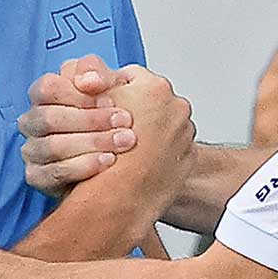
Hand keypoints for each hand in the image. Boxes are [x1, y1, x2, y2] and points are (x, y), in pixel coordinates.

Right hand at [17, 54, 136, 196]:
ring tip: (123, 142)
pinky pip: (53, 173)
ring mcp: (32, 150)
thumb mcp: (107, 85)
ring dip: (92, 142)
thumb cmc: (108, 115)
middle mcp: (33, 122)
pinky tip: (108, 161)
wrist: (120, 158)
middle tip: (125, 121)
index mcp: (43, 95)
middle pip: (49, 118)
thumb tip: (89, 81)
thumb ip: (95, 71)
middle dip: (91, 120)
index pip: (47, 88)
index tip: (112, 99)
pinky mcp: (37, 176)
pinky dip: (83, 166)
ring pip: (52, 146)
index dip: (79, 94)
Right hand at [102, 65, 197, 217]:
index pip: (129, 76)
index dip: (110, 93)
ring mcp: (185, 132)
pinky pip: (171, 148)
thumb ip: (95, 85)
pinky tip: (139, 162)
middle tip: (115, 128)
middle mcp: (176, 106)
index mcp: (153, 88)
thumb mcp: (89, 108)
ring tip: (126, 150)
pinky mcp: (188, 157)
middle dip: (133, 111)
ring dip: (147, 133)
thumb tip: (93, 76)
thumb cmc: (106, 158)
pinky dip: (158, 153)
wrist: (121, 202)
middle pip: (149, 100)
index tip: (104, 105)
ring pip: (161, 124)